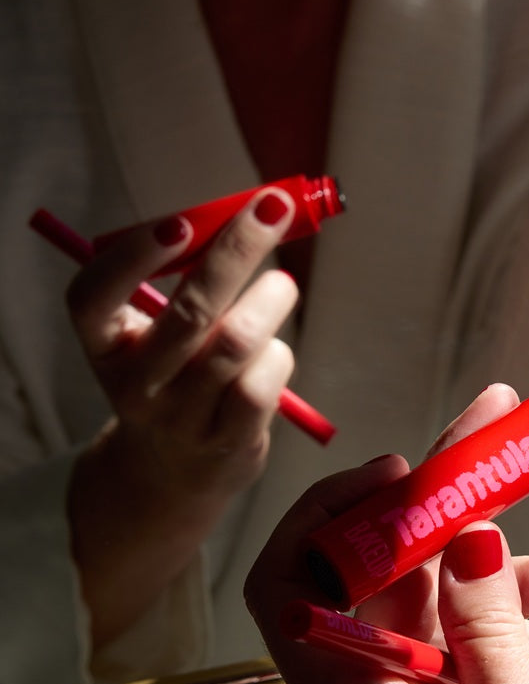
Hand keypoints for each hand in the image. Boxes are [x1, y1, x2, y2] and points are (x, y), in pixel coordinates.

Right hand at [67, 186, 298, 507]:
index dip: (132, 259)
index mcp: (107, 346)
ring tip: (281, 285)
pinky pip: (261, 386)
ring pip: (235, 344)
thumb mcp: (154, 334)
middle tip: (273, 209)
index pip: (93, 299)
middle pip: (189, 312)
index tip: (180, 223)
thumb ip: (184, 281)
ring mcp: (182, 419)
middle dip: (237, 250)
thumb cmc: (173, 379)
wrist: (170, 473)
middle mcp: (137, 385)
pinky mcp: (226, 443)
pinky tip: (275, 349)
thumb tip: (251, 214)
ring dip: (271, 299)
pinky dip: (279, 355)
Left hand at [244, 385, 528, 683]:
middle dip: (447, 499)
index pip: (294, 581)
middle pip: (385, 568)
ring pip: (448, 601)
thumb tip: (463, 528)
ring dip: (517, 576)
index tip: (404, 466)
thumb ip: (485, 628)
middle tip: (509, 428)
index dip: (332, 511)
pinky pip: (483, 647)